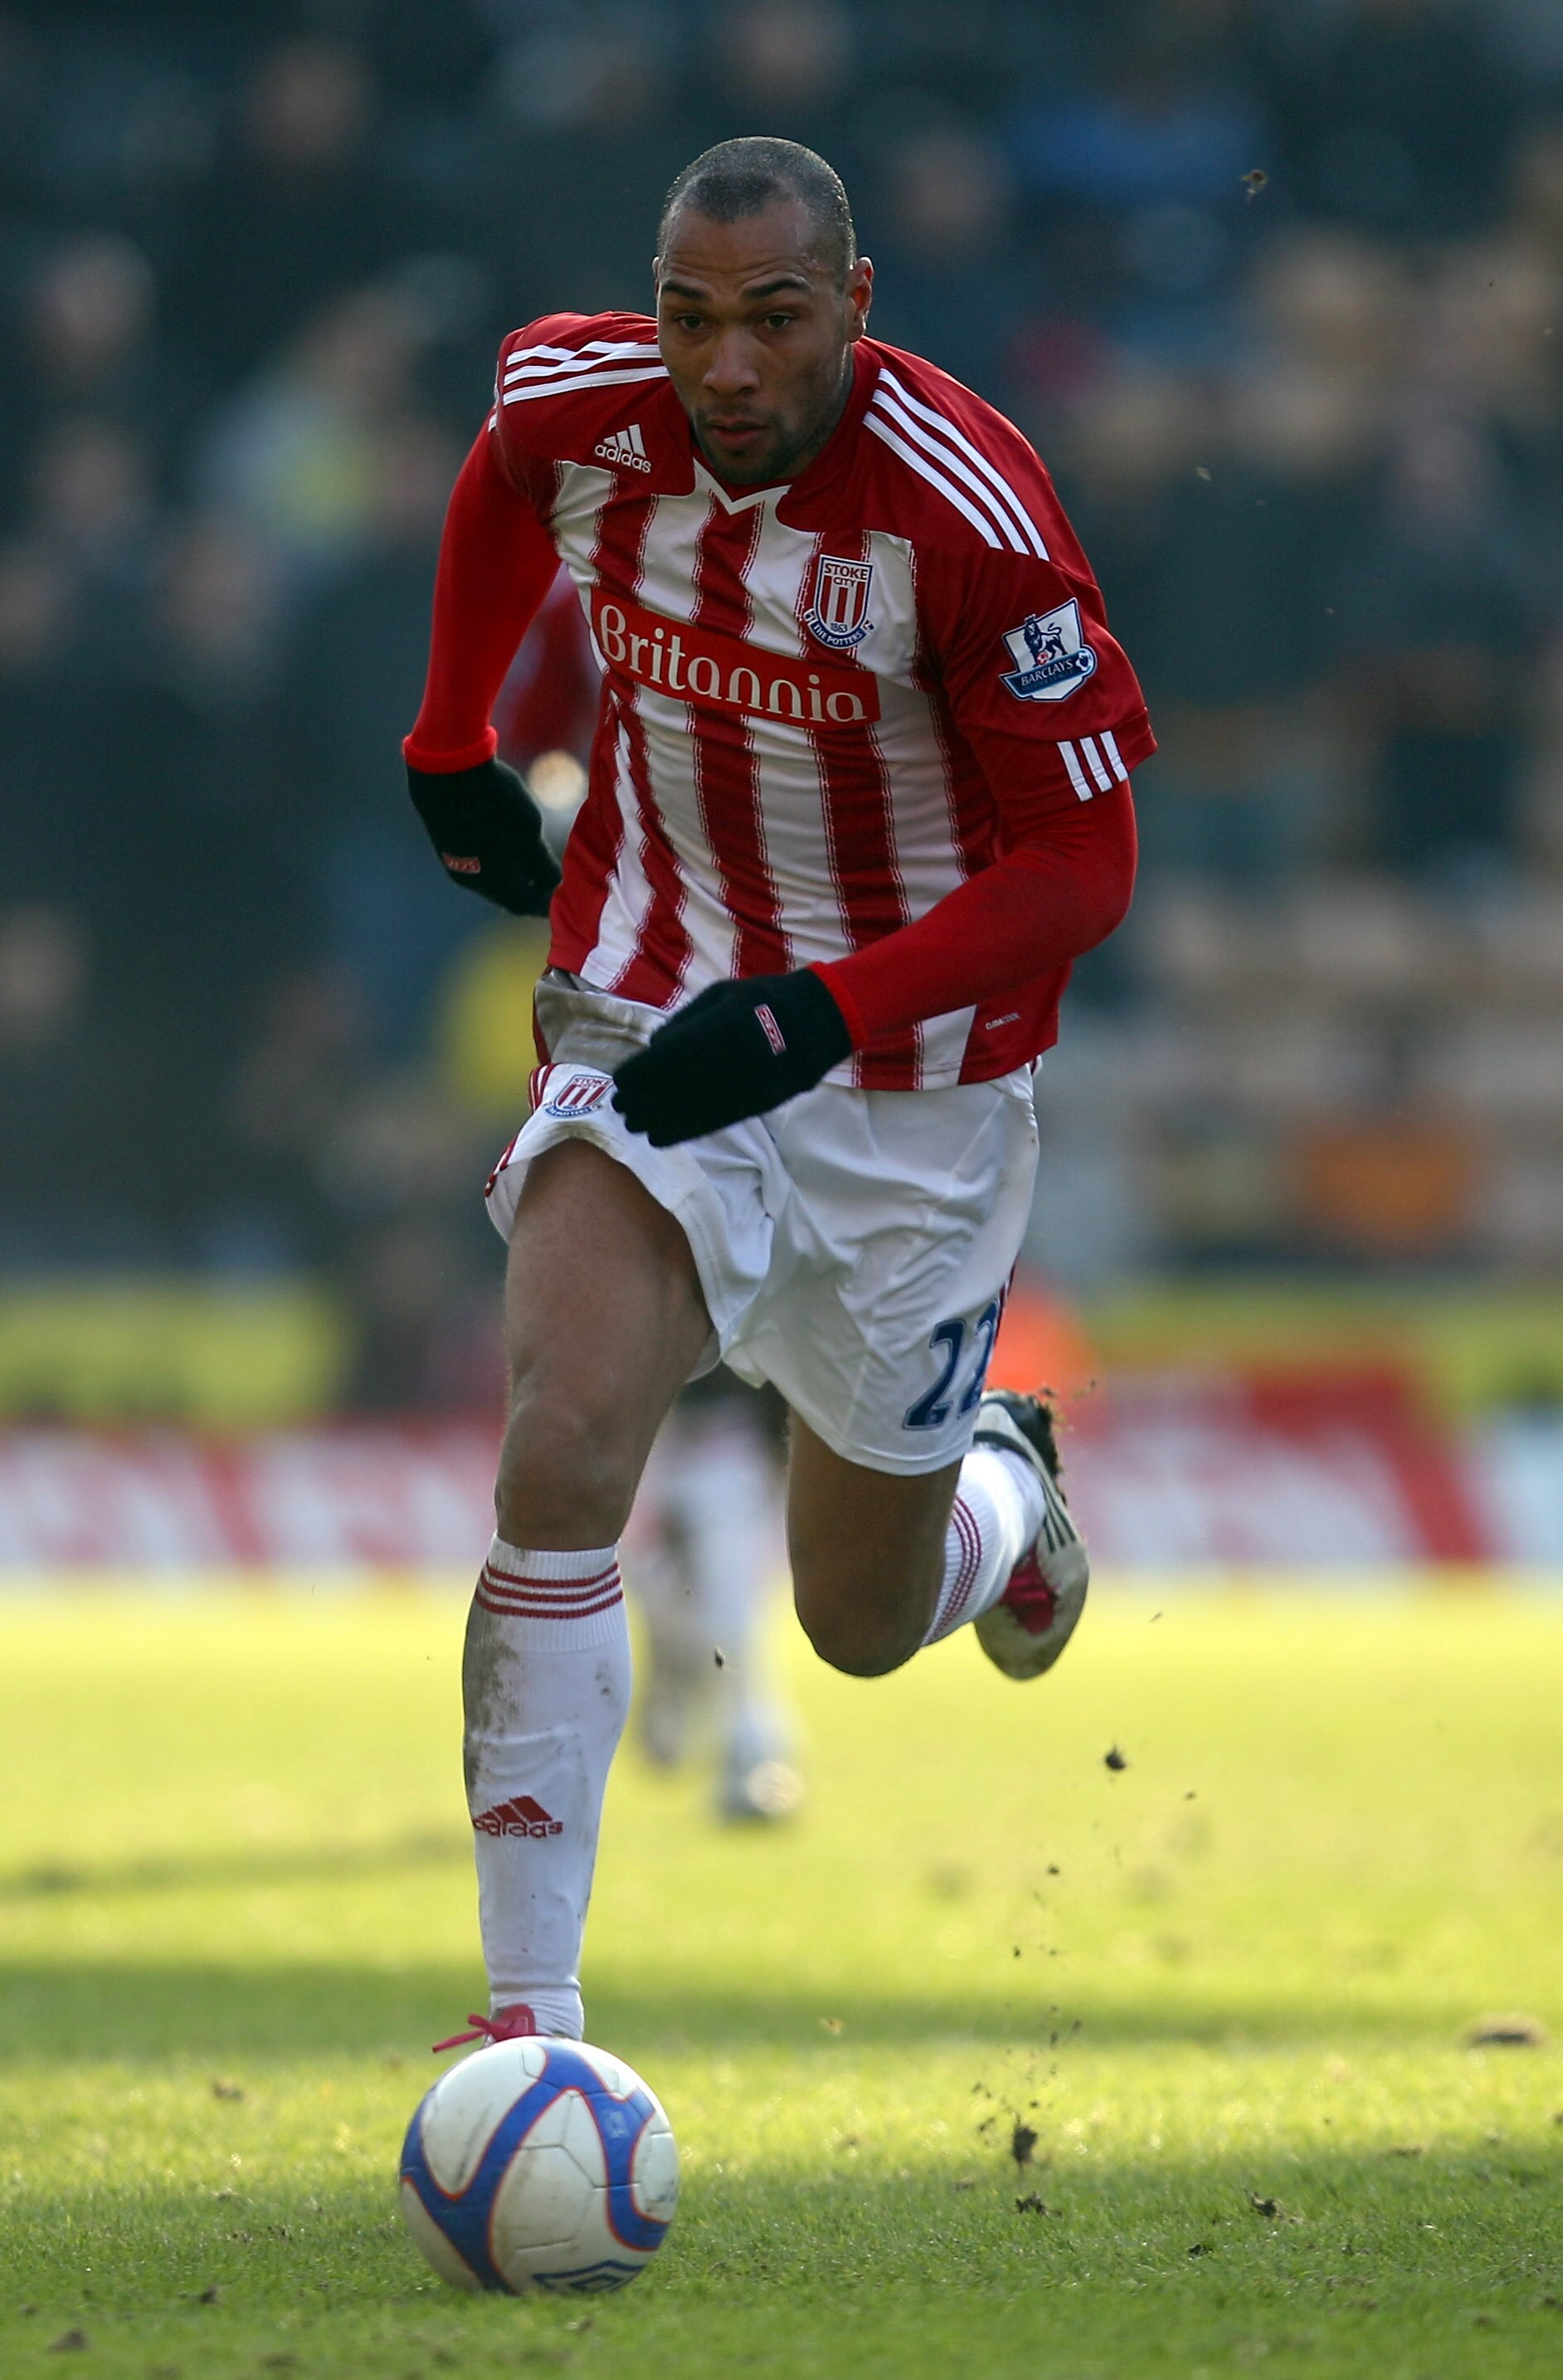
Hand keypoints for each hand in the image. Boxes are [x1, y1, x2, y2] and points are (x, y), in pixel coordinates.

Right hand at [407, 757, 561, 916]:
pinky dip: (495, 857)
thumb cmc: (495, 803)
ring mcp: (454, 861)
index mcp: (495, 883)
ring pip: (490, 877)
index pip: (525, 905)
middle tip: (549, 874)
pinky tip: (504, 837)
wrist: (445, 770)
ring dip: (511, 872)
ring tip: (530, 854)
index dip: (545, 902)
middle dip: (529, 887)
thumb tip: (554, 884)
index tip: (562, 892)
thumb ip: (542, 864)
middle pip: (506, 893)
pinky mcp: (445, 842)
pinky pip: (476, 860)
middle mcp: (471, 880)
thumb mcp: (529, 832)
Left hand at [612, 969, 852, 1146]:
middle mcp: (729, 1059)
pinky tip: (665, 1136)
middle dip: (644, 1101)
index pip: (667, 1058)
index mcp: (717, 1027)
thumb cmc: (763, 999)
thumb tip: (653, 1047)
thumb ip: (685, 1022)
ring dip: (660, 1122)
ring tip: (637, 1128)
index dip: (639, 1074)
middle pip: (675, 1088)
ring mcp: (746, 1084)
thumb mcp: (721, 995)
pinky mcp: (760, 1102)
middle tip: (621, 1110)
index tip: (619, 1083)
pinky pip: (716, 1120)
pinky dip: (687, 1130)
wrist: (820, 1019)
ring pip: (694, 1110)